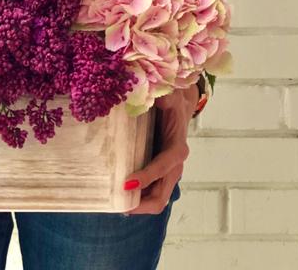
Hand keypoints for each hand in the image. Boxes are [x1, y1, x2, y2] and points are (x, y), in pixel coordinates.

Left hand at [125, 85, 197, 214]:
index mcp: (178, 146)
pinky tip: (121, 195)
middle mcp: (175, 165)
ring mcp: (168, 172)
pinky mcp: (160, 172)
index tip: (127, 183)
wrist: (180, 105)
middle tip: (119, 205)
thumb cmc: (173, 101)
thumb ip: (160, 95)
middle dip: (142, 203)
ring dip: (139, 205)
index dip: (148, 176)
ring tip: (117, 204)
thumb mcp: (168, 94)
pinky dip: (139, 197)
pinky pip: (151, 191)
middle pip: (162, 194)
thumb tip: (143, 92)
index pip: (164, 165)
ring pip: (157, 198)